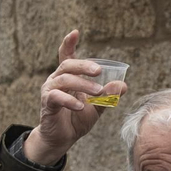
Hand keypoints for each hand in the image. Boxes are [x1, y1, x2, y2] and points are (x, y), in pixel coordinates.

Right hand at [21, 30, 127, 165]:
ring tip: (98, 92)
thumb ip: (108, 96)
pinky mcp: (46, 103)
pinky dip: (70, 100)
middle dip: (84, 65)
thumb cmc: (77, 119)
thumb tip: (124, 85)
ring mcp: (49, 91)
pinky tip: (81, 106)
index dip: (69, 43)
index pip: (66, 55)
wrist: (63, 139)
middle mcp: (56, 80)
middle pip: (68, 64)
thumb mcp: (97, 107)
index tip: (75, 32)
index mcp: (68, 76)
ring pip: (64, 79)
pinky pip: (56, 97)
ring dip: (83, 85)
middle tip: (99, 71)